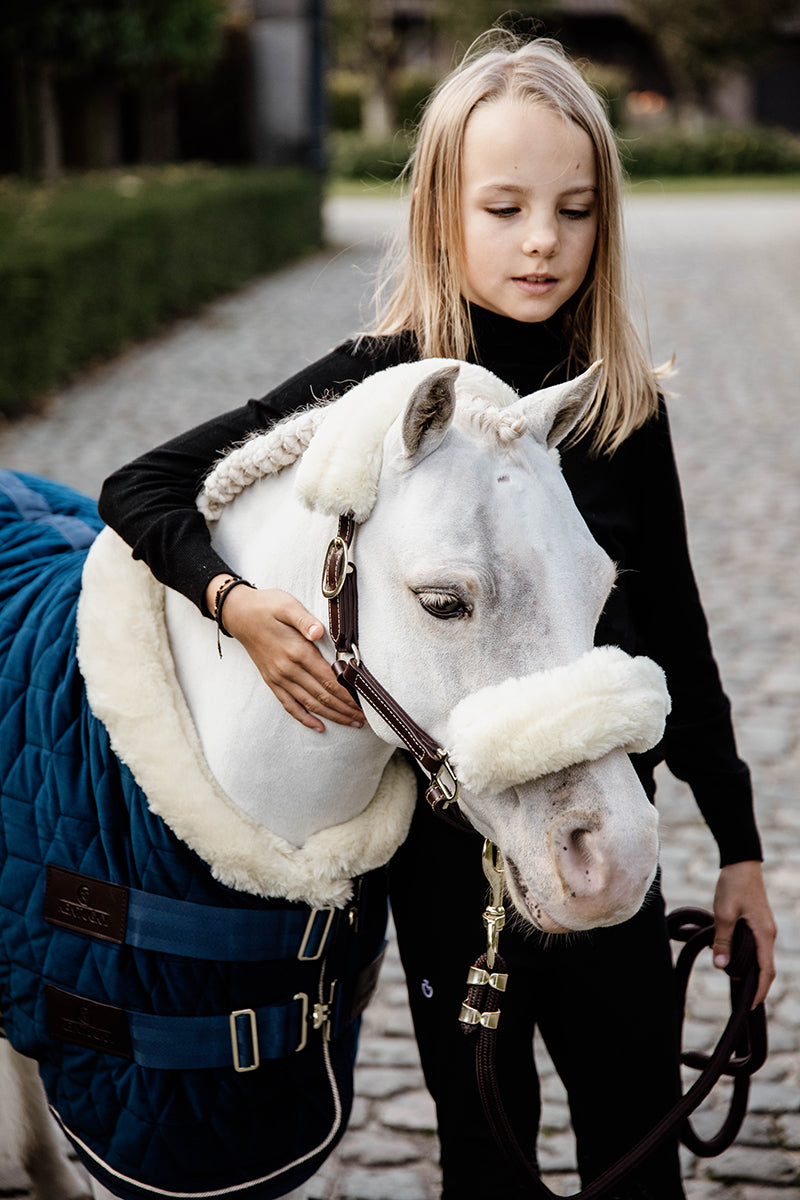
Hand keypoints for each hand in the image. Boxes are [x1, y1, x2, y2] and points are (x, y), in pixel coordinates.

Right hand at [207, 577, 364, 732]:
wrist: (239, 614)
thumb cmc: (266, 607)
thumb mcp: (287, 606)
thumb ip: (304, 620)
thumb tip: (318, 631)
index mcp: (297, 652)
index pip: (328, 680)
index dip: (347, 695)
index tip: (362, 705)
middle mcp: (288, 670)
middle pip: (322, 696)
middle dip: (344, 710)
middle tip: (363, 720)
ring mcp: (278, 678)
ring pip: (310, 704)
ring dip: (331, 716)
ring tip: (350, 723)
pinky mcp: (271, 681)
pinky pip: (289, 705)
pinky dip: (305, 718)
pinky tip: (318, 726)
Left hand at [712, 860, 776, 1007]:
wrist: (740, 862)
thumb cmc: (733, 885)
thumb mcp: (724, 913)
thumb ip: (723, 940)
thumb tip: (721, 966)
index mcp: (764, 934)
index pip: (766, 970)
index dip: (759, 990)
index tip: (749, 1005)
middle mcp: (769, 933)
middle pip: (765, 967)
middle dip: (755, 983)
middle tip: (740, 998)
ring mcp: (765, 928)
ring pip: (760, 956)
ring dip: (750, 970)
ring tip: (734, 980)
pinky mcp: (758, 922)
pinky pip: (756, 946)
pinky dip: (747, 957)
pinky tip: (732, 958)